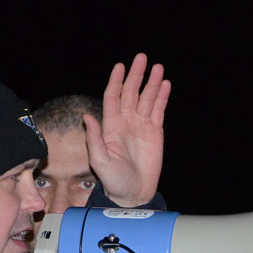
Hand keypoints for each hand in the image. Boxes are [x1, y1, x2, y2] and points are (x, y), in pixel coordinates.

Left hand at [85, 53, 170, 207]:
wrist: (133, 194)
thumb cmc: (113, 180)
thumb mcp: (100, 161)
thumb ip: (94, 139)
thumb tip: (87, 117)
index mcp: (111, 126)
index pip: (113, 97)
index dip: (116, 82)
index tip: (120, 66)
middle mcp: (125, 122)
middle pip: (131, 93)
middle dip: (136, 75)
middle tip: (142, 58)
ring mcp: (141, 126)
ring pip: (146, 99)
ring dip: (151, 83)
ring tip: (157, 68)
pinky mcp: (155, 132)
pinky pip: (158, 110)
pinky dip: (161, 97)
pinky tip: (165, 84)